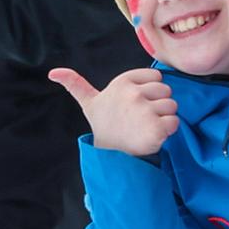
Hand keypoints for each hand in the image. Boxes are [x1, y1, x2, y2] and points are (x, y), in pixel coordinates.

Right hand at [50, 66, 177, 156]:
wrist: (109, 156)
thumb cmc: (104, 125)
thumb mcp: (89, 102)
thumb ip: (75, 84)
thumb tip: (53, 72)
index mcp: (123, 81)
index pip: (156, 76)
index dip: (150, 90)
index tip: (136, 104)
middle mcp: (134, 93)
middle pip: (166, 90)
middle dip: (159, 104)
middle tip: (141, 118)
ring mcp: (145, 110)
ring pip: (172, 106)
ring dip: (164, 118)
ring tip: (146, 127)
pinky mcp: (156, 127)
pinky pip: (175, 122)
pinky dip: (169, 131)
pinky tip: (153, 136)